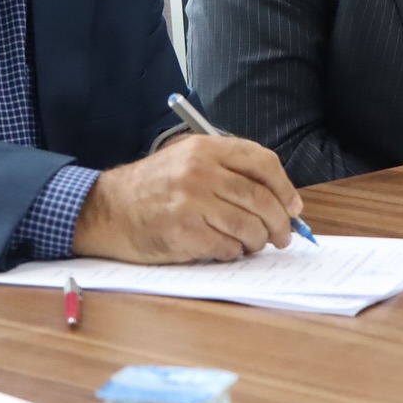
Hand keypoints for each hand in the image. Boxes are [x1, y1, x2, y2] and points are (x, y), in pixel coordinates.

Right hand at [71, 135, 303, 262]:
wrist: (108, 209)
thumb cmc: (153, 188)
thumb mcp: (187, 160)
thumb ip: (228, 171)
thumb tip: (280, 200)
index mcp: (205, 148)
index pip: (263, 162)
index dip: (285, 188)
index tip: (293, 207)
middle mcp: (200, 171)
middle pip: (261, 199)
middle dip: (280, 223)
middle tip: (283, 236)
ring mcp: (191, 202)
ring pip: (249, 227)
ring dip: (258, 242)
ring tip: (252, 244)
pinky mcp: (183, 233)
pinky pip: (227, 248)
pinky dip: (233, 253)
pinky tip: (225, 249)